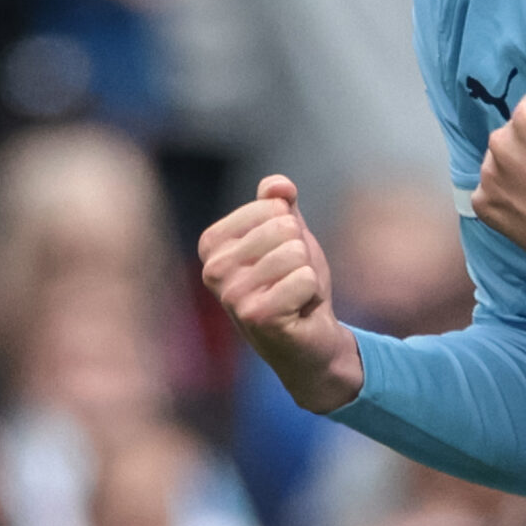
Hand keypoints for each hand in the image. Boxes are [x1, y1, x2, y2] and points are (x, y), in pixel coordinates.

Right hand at [198, 177, 361, 412]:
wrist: (312, 339)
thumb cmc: (296, 284)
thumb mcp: (290, 236)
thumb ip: (281, 205)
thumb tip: (278, 185)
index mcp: (213, 245)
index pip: (271, 206)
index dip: (292, 230)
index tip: (284, 260)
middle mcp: (214, 270)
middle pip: (283, 228)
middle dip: (302, 254)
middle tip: (292, 281)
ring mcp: (232, 295)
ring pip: (296, 253)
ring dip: (307, 275)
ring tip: (295, 297)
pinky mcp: (257, 316)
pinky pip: (304, 279)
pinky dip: (312, 295)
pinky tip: (299, 313)